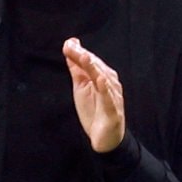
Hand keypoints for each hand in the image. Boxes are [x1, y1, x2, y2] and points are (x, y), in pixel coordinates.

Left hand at [62, 37, 124, 152]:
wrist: (105, 138)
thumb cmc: (95, 110)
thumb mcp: (81, 87)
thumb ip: (77, 69)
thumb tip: (70, 50)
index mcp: (102, 77)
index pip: (90, 62)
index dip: (79, 53)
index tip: (67, 44)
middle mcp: (110, 84)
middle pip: (97, 67)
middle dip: (84, 56)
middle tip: (71, 47)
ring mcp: (113, 97)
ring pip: (104, 79)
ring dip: (95, 68)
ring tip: (85, 57)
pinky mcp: (113, 111)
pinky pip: (109, 99)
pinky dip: (105, 89)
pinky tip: (100, 80)